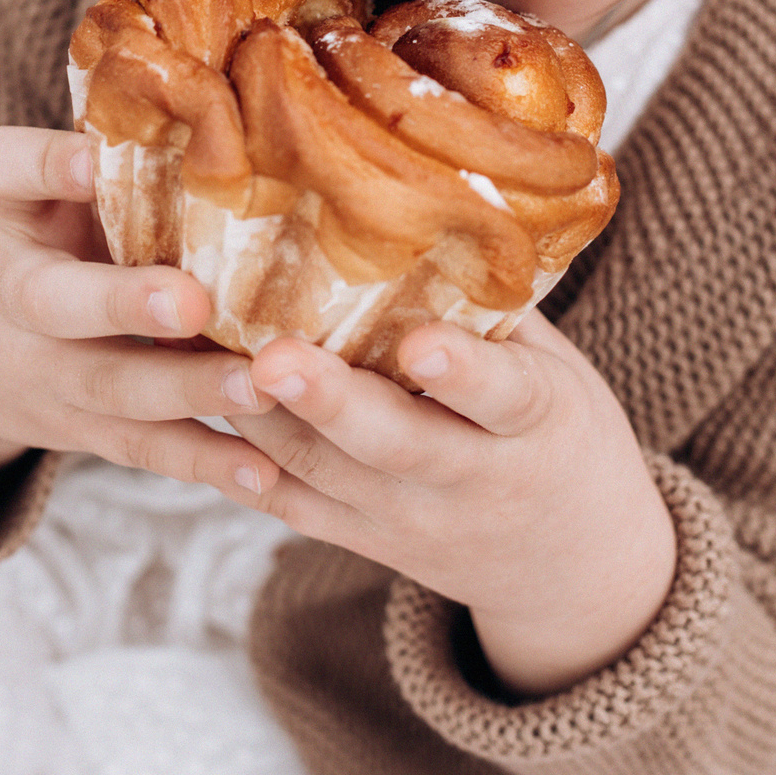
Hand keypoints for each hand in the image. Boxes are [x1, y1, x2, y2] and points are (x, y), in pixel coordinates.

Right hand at [0, 127, 277, 490]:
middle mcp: (19, 294)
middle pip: (54, 301)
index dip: (41, 166)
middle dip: (120, 303)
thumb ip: (128, 143)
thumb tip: (241, 59)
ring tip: (258, 386)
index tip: (91, 157)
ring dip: (187, 389)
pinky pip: (147, 451)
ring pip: (112, 386)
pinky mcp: (88, 433)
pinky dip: (208, 465)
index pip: (0, 170)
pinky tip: (266, 473)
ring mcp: (50, 373)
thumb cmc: (63, 237)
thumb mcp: (63, 186)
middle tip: (189, 299)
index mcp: (14, 213)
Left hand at [226, 312, 675, 698]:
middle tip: (273, 358)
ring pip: (327, 474)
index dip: (463, 371)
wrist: (576, 568)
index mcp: (538, 425)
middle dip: (330, 402)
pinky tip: (198, 413)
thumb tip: (424, 206)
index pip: (503, 397)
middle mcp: (475, 481)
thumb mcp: (558, 369)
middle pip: (396, 446)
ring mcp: (414, 520)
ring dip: (263, 419)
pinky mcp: (368, 542)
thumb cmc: (561, 435)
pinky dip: (243, 465)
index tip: (420, 342)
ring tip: (206, 360)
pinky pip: (295, 507)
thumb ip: (492, 310)